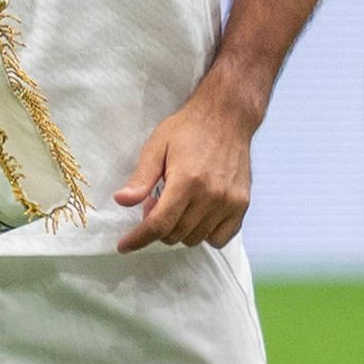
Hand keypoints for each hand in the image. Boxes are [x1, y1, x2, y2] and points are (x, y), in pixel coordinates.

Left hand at [114, 85, 257, 250]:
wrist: (227, 117)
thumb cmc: (190, 129)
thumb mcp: (157, 146)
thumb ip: (141, 177)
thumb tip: (122, 201)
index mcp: (187, 180)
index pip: (159, 224)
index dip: (138, 239)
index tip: (124, 246)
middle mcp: (211, 195)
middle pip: (175, 234)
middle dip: (157, 226)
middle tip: (155, 202)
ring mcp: (229, 202)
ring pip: (195, 238)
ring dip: (179, 229)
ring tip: (177, 204)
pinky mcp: (241, 205)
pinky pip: (219, 238)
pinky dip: (204, 234)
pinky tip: (197, 214)